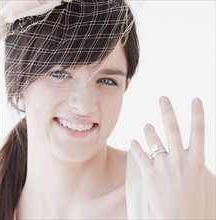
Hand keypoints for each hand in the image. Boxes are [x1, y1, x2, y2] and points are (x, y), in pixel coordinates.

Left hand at [131, 96, 204, 218]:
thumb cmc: (192, 201)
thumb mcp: (198, 179)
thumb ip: (192, 161)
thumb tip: (187, 148)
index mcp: (196, 161)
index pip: (199, 132)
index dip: (198, 114)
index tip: (196, 99)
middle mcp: (180, 160)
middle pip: (173, 129)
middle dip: (167, 111)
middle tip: (163, 98)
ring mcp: (164, 167)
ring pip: (154, 140)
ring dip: (149, 130)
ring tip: (147, 125)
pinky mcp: (150, 175)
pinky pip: (140, 155)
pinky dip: (135, 146)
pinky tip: (133, 141)